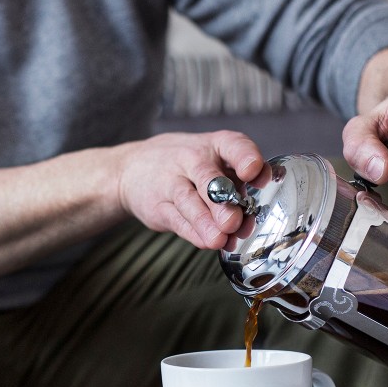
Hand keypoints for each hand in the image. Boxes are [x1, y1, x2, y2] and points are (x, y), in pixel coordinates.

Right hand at [115, 131, 263, 249]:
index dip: (245, 157)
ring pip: (189, 201)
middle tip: (233, 221)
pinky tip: (205, 241)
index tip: (253, 171)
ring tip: (219, 239)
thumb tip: (254, 216)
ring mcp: (171, 181)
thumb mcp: (214, 162)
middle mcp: (193, 159)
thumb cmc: (187, 166)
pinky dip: (192, 233)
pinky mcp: (158, 206)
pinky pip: (177, 220)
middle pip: (207, 178)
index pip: (233, 146)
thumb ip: (237, 185)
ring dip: (205, 221)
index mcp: (216, 145)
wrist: (133, 168)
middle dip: (222, 201)